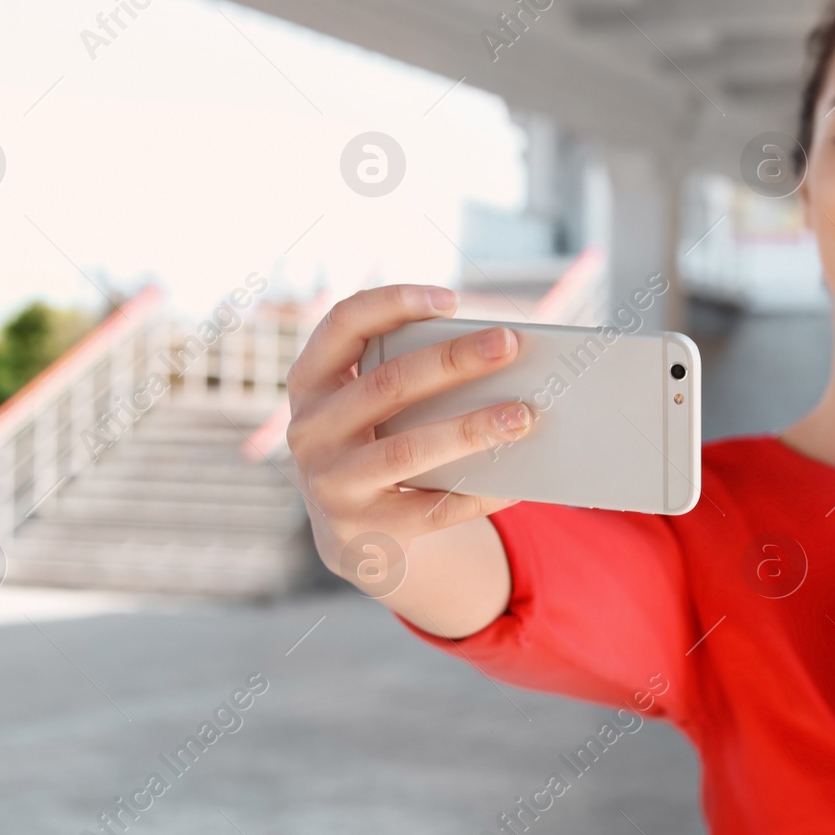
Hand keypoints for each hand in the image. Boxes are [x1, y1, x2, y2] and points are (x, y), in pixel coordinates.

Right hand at [284, 285, 536, 581]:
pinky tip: (515, 484)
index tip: (451, 298)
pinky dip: (477, 494)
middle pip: (388, 383)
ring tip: (523, 416)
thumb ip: (408, 378)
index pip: (344, 323)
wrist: (352, 535)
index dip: (394, 302)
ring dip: (471, 429)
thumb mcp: (371, 408)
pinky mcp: (362, 531)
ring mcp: (331, 484)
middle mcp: (311, 430)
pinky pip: (430, 510)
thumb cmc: (378, 445)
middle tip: (509, 343)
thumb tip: (493, 356)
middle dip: (454, 360)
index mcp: (312, 382)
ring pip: (408, 449)